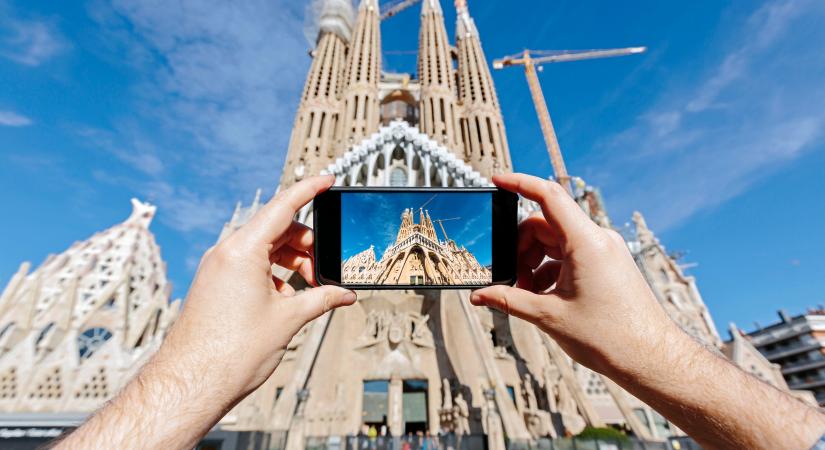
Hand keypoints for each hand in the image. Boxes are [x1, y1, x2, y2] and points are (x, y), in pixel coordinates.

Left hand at [161, 175, 355, 402]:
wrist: (190, 383)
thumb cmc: (230, 352)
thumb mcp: (287, 320)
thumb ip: (321, 299)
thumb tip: (344, 295)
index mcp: (242, 251)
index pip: (282, 207)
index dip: (309, 190)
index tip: (328, 179)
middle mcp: (226, 253)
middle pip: (276, 230)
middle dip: (306, 244)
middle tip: (325, 270)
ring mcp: (218, 268)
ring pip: (264, 249)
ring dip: (291, 262)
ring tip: (308, 289)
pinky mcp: (215, 284)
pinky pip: (250, 266)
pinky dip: (273, 274)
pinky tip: (287, 300)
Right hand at [471, 172, 682, 378]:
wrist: (651, 358)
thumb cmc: (610, 338)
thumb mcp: (550, 317)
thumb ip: (509, 301)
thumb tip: (479, 296)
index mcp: (585, 242)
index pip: (548, 196)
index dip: (519, 183)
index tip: (497, 180)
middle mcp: (598, 239)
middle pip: (545, 225)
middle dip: (520, 249)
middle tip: (509, 280)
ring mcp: (605, 251)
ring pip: (556, 242)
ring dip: (534, 263)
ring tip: (526, 295)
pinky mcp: (608, 264)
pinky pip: (570, 256)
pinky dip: (551, 271)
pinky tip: (543, 299)